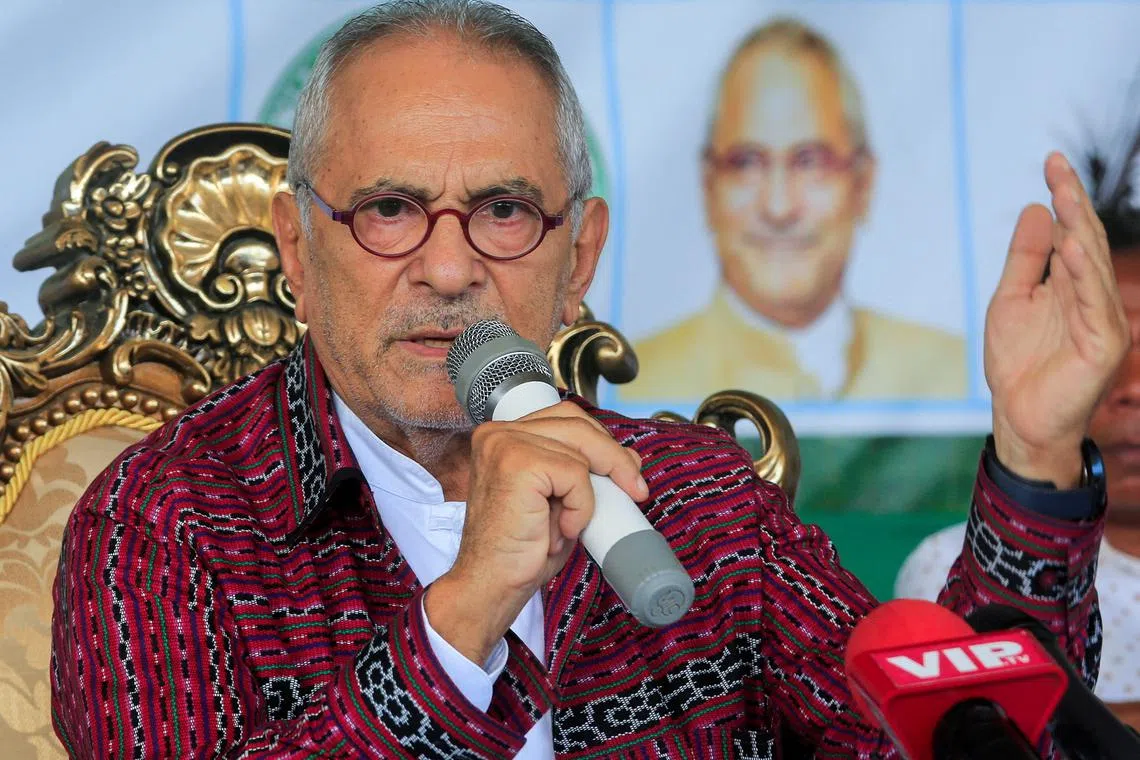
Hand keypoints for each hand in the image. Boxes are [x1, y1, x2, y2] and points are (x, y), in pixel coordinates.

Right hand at [424, 401, 646, 664]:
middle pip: (577, 424)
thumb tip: (629, 458)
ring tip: (571, 524)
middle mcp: (498, 432)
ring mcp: (505, 444)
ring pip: (581, 450)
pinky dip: (580, 506)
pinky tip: (562, 530)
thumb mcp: (559, 501)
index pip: (566, 418)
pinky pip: (576, 475)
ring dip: (590, 493)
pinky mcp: (518, 463)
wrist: (490, 585)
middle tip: (635, 490)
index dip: (601, 443)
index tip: (628, 473)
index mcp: (503, 435)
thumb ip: (584, 473)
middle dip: (614, 457)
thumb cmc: (520, 549)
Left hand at [985, 152, 1130, 485]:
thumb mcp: (1011, 300)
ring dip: (1081, 230)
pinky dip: (1084, 275)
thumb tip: (1035, 209)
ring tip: (1065, 196)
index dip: (1065, 197)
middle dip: (1074, 203)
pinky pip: (1094, 304)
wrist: (1019, 418)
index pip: (1073, 232)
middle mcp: (1093, 297)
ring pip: (1094, 267)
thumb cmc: (1017, 364)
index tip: (1051, 161)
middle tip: (1057, 167)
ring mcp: (1103, 320)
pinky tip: (1072, 249)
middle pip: (1087, 241)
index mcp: (1072, 285)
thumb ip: (1025, 258)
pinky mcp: (1104, 345)